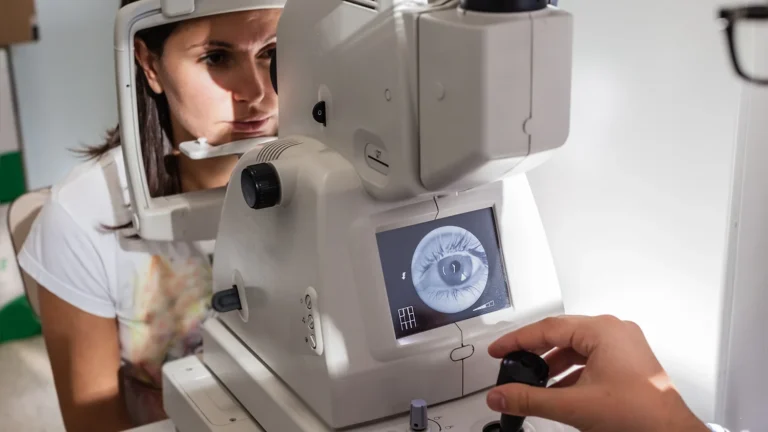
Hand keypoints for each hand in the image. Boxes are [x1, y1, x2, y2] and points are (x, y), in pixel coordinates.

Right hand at [486, 315, 709, 431]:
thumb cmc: (640, 416)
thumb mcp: (573, 406)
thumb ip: (530, 399)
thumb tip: (501, 395)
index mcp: (603, 331)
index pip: (547, 328)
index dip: (517, 340)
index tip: (499, 350)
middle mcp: (615, 331)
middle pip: (561, 334)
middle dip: (534, 351)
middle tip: (511, 360)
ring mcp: (624, 345)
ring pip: (576, 346)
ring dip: (552, 364)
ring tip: (533, 381)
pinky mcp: (628, 360)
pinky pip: (591, 357)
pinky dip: (571, 371)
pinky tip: (559, 389)